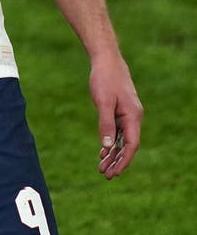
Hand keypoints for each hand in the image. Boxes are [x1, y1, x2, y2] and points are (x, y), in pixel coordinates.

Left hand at [89, 52, 142, 178]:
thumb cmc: (105, 79)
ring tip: (102, 167)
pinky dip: (111, 141)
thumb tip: (106, 146)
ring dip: (112, 153)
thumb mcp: (102, 101)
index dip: (124, 161)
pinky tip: (103, 150)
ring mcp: (127, 114)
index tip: (115, 173)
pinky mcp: (120, 110)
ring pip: (122, 139)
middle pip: (127, 145)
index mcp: (133, 116)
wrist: (106, 59)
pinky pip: (118, 131)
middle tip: (105, 175)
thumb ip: (105, 123)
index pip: (131, 145)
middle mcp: (133, 117)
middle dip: (117, 161)